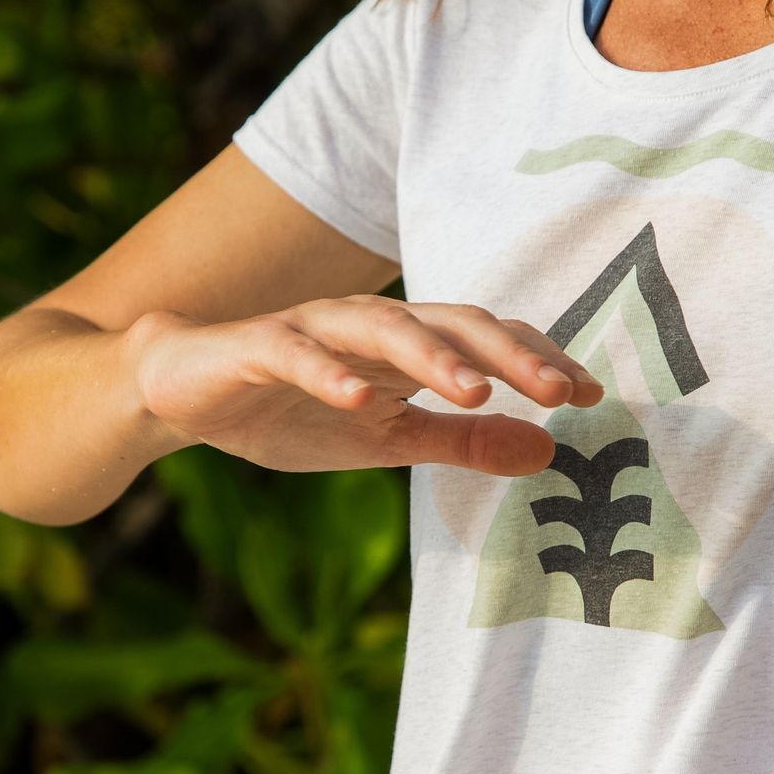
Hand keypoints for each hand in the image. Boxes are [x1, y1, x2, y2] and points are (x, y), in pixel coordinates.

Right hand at [129, 295, 604, 476]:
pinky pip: (296, 353)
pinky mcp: (256, 345)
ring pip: (382, 327)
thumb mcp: (387, 441)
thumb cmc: (292, 411)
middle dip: (507, 355)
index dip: (537, 361)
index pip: (485, 341)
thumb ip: (462, 442)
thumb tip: (548, 450)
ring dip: (430, 357)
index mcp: (406, 345)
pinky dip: (327, 373)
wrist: (182, 394)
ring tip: (474, 393)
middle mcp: (369, 323)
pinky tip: (358, 400)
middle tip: (559, 390)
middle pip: (449, 323)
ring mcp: (313, 328)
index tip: (591, 394)